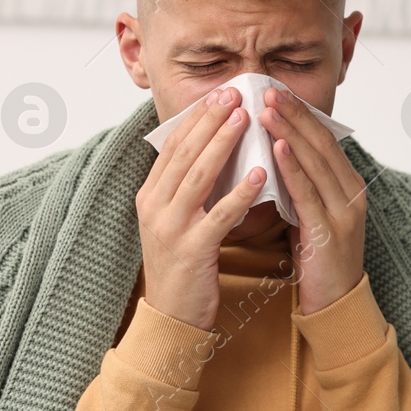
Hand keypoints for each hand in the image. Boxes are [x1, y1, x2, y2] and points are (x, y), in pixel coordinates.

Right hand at [136, 86, 265, 330]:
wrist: (172, 316)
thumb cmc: (182, 267)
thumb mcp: (177, 220)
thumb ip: (188, 189)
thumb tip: (213, 151)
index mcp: (150, 196)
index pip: (172, 146)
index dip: (196, 118)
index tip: (220, 93)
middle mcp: (154, 207)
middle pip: (184, 153)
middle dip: (210, 120)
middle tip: (235, 93)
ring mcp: (170, 228)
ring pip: (198, 176)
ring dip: (223, 144)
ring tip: (246, 119)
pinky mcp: (192, 250)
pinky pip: (219, 215)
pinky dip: (240, 192)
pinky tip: (260, 174)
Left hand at [262, 87, 366, 313]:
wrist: (335, 305)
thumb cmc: (318, 260)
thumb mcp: (310, 214)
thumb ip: (300, 186)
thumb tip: (273, 154)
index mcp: (347, 186)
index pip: (322, 141)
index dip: (300, 114)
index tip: (275, 91)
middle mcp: (351, 193)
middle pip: (321, 144)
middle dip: (294, 114)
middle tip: (268, 89)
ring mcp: (344, 212)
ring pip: (315, 162)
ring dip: (289, 132)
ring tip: (266, 108)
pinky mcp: (330, 231)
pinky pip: (308, 192)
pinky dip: (292, 167)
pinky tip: (275, 148)